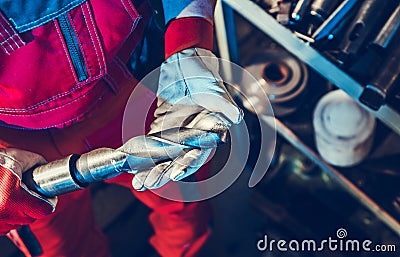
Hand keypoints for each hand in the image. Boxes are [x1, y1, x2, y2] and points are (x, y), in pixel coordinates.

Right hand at [0, 148, 56, 233]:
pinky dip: (4, 217)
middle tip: (26, 193)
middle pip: (30, 218)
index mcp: (11, 198)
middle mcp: (1, 214)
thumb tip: (46, 169)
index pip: (43, 210)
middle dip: (32, 206)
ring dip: (17, 213)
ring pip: (16, 223)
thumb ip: (36, 163)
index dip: (47, 202)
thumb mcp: (17, 157)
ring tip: (9, 196)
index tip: (46, 196)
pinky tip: (0, 202)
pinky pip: (2, 226)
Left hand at [132, 48, 242, 190]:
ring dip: (152, 170)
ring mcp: (176, 137)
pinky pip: (151, 148)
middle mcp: (192, 139)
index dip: (187, 164)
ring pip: (164, 158)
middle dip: (165, 172)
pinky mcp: (162, 132)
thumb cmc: (201, 75)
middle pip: (178, 161)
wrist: (183, 65)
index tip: (175, 174)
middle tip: (150, 182)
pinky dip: (142, 157)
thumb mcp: (212, 87)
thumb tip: (236, 116)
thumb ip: (224, 104)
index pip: (199, 153)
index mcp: (207, 132)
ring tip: (139, 182)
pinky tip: (131, 167)